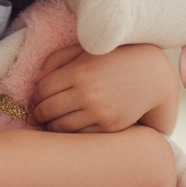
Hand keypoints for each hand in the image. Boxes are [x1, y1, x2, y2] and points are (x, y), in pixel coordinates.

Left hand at [28, 43, 179, 134]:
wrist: (153, 75)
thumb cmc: (115, 59)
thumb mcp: (86, 50)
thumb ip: (58, 59)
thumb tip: (35, 79)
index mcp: (78, 71)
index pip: (42, 90)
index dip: (33, 98)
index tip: (32, 101)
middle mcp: (87, 93)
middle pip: (47, 110)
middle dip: (37, 114)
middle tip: (36, 115)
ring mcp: (99, 112)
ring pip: (60, 127)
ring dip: (50, 127)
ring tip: (50, 123)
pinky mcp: (109, 127)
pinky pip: (79, 136)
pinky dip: (70, 134)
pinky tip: (69, 128)